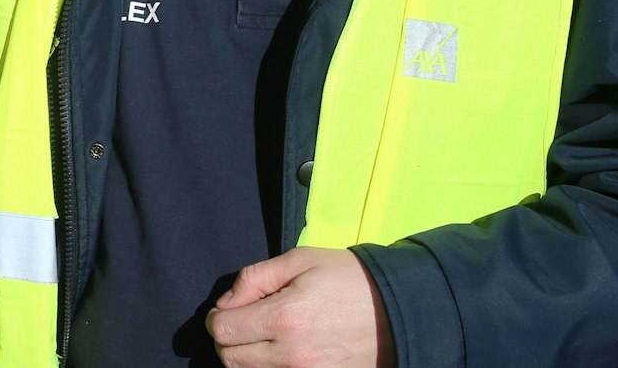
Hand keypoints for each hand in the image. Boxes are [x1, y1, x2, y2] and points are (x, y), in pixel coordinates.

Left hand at [205, 247, 394, 367]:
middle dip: (228, 338)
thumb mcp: (301, 260)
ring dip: (247, 356)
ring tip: (264, 335)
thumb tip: (227, 302)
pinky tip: (280, 350)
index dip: (217, 317)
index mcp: (284, 317)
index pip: (222, 330)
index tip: (229, 309)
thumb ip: (254, 278)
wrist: (399, 311)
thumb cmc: (349, 279)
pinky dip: (270, 367)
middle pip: (230, 359)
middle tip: (244, 321)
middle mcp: (292, 354)